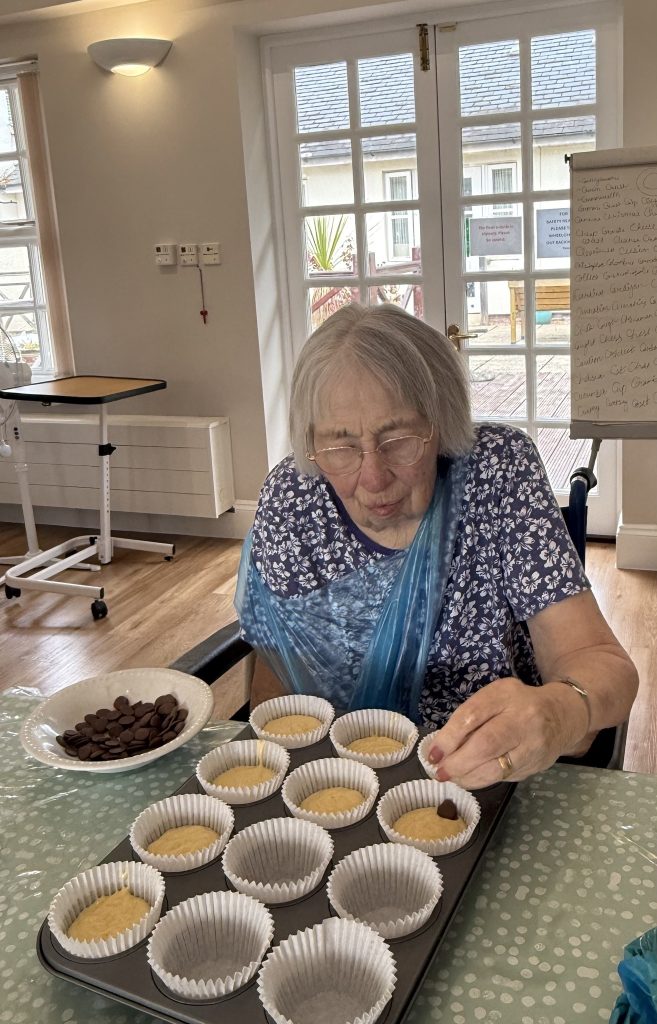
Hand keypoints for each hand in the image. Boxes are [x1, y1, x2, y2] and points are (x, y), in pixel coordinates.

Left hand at [426, 677, 588, 788]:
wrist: (561, 715)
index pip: (472, 715)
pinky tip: (471, 779)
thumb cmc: (517, 704)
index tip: (433, 753)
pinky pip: (505, 777)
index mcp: (505, 694)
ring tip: (452, 778)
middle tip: (440, 772)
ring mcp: (533, 744)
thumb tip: (439, 747)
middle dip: (458, 762)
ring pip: (496, 768)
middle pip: (486, 744)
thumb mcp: (493, 698)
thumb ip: (469, 717)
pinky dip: (483, 780)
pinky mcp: (537, 764)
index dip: (450, 737)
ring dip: (468, 777)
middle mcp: (523, 717)